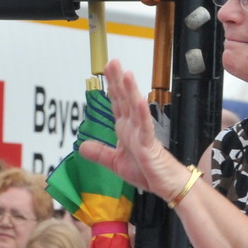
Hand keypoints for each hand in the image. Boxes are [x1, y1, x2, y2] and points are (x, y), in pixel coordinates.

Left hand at [77, 60, 187, 197]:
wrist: (166, 186)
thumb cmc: (147, 172)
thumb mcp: (115, 163)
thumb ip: (99, 154)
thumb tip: (81, 146)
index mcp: (125, 130)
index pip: (117, 103)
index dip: (110, 87)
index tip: (105, 70)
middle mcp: (134, 127)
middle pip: (124, 99)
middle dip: (117, 81)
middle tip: (112, 62)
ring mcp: (142, 134)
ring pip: (135, 108)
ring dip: (130, 90)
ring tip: (126, 73)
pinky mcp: (150, 145)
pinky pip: (146, 127)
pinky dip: (143, 114)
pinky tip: (140, 101)